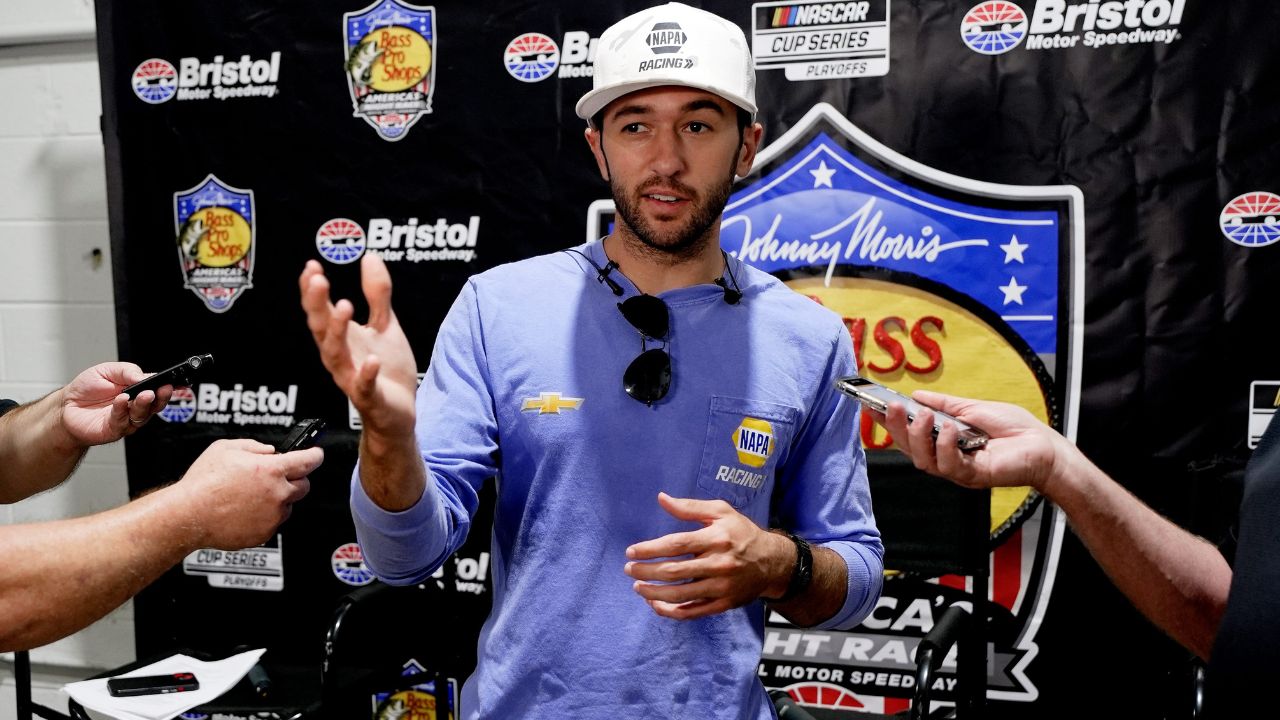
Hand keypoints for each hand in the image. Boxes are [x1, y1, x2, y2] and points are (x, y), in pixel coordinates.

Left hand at [61, 362, 172, 444]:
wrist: (66, 405)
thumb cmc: (87, 388)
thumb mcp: (107, 370)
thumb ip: (127, 371)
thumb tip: (145, 376)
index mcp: (138, 391)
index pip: (158, 389)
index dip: (169, 387)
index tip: (175, 382)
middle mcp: (135, 407)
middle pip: (155, 404)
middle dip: (161, 397)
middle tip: (162, 389)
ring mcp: (127, 420)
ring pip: (142, 415)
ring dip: (144, 404)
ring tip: (144, 394)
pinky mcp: (114, 430)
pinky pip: (122, 421)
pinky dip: (122, 409)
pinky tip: (121, 400)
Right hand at [169, 439, 321, 549]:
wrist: (189, 514)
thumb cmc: (203, 483)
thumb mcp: (226, 448)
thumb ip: (254, 446)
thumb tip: (268, 451)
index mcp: (271, 470)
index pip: (308, 460)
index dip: (315, 455)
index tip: (316, 454)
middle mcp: (277, 493)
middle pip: (304, 485)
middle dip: (295, 479)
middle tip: (277, 477)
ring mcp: (272, 515)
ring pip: (288, 505)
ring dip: (279, 499)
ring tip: (251, 497)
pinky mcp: (265, 532)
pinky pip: (274, 522)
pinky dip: (265, 516)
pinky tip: (245, 511)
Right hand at [299, 255, 417, 437]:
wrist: (399, 412)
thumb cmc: (387, 369)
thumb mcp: (385, 324)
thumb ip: (377, 294)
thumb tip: (369, 256)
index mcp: (341, 338)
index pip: (320, 310)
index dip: (312, 290)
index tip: (311, 266)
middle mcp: (339, 357)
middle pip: (320, 328)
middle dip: (316, 304)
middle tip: (317, 279)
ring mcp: (352, 378)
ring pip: (335, 355)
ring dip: (337, 331)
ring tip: (343, 306)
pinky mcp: (370, 398)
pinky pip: (364, 387)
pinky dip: (366, 374)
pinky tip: (371, 361)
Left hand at [625, 492, 791, 619]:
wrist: (773, 562)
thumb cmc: (742, 533)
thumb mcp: (721, 512)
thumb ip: (690, 507)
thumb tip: (662, 498)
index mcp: (716, 538)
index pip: (677, 545)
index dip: (650, 549)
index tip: (631, 552)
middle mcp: (719, 564)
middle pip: (674, 571)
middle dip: (646, 572)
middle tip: (629, 569)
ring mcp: (721, 587)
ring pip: (680, 595)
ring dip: (653, 593)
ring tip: (637, 587)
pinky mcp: (723, 604)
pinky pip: (692, 612)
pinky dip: (670, 611)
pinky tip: (655, 604)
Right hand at [875, 390, 1062, 491]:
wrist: (1044, 446)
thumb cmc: (1014, 429)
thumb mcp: (972, 408)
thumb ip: (944, 403)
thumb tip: (917, 395)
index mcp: (943, 442)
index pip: (908, 434)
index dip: (888, 423)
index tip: (870, 405)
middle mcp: (946, 458)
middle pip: (909, 450)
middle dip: (896, 429)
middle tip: (891, 407)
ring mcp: (958, 470)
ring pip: (924, 460)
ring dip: (919, 436)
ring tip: (924, 416)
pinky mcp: (972, 477)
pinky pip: (950, 466)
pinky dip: (946, 446)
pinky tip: (951, 429)